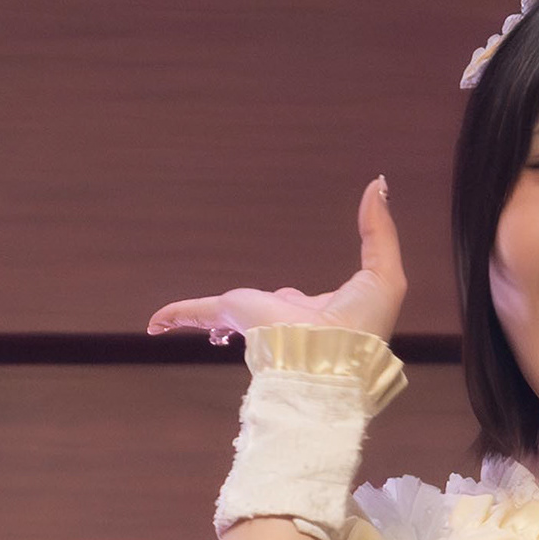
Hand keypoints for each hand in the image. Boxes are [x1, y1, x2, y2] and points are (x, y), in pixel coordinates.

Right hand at [146, 176, 405, 344]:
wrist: (336, 355)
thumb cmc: (363, 324)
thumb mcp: (383, 271)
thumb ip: (378, 229)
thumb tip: (378, 184)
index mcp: (314, 311)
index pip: (298, 300)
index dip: (295, 297)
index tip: (293, 296)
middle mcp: (282, 316)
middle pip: (261, 308)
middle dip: (251, 312)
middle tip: (242, 314)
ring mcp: (257, 317)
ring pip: (223, 315)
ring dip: (205, 321)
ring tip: (183, 321)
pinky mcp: (235, 316)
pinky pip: (196, 313)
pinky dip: (175, 315)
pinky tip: (156, 324)